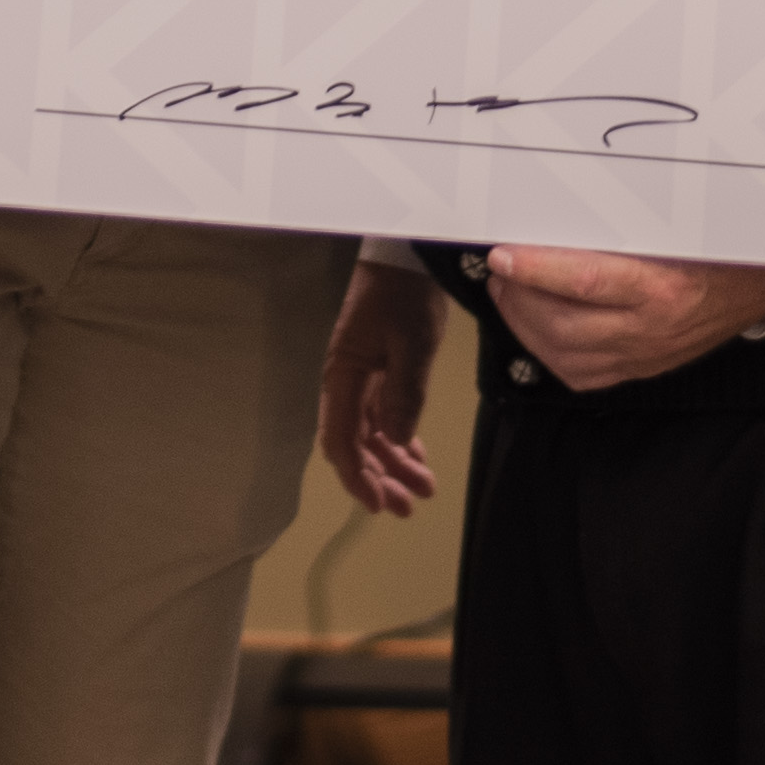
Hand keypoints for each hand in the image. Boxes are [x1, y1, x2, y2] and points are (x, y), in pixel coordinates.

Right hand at [321, 261, 445, 515]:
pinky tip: (415, 454)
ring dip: (393, 463)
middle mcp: (346, 383)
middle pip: (355, 444)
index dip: (357, 478)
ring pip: (372, 434)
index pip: (341, 441)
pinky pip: (383, 416)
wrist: (406, 256)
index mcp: (344, 378)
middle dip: (379, 479)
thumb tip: (395, 442)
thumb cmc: (404, 298)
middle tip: (407, 508)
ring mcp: (361, 377)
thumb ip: (404, 394)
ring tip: (423, 490)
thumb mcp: (411, 344)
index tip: (378, 505)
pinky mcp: (378, 370)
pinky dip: (399, 438)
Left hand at [481, 244, 764, 392]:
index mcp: (663, 288)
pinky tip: (534, 328)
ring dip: (523, 325)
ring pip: (563, 354)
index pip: (585, 282)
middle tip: (499, 271)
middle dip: (518, 298)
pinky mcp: (636, 373)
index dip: (537, 271)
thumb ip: (620, 230)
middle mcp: (650, 329)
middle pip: (563, 325)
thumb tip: (556, 216)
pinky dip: (546, 353)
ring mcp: (641, 357)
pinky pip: (579, 375)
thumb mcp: (675, 230)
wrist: (752, 293)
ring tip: (508, 294)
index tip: (504, 255)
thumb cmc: (712, 251)